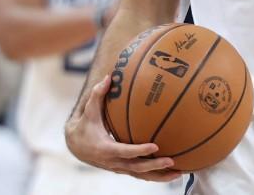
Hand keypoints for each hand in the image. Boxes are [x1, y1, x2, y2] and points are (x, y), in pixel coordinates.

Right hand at [65, 75, 183, 181]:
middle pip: (136, 167)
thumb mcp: (89, 111)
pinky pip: (140, 175)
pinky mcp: (123, 169)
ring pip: (140, 175)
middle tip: (171, 160)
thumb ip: (98, 94)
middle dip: (154, 166)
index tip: (155, 146)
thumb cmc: (84, 125)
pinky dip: (155, 176)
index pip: (125, 151)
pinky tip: (171, 173)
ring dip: (159, 176)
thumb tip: (109, 77)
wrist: (75, 146)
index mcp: (106, 148)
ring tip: (178, 173)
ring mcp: (119, 167)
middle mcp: (113, 161)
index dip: (140, 150)